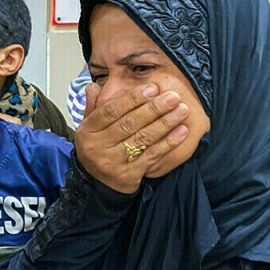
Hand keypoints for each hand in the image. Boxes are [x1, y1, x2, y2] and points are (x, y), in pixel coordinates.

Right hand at [74, 83, 188, 193]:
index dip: (131, 99)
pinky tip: (182, 131)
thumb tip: (93, 85)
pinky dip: (168, 143)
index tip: (152, 88)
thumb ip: (93, 106)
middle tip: (173, 96)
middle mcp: (98, 147)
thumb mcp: (88, 128)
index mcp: (87, 132)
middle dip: (153, 108)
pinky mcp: (129, 175)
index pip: (110, 111)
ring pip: (142, 139)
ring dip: (165, 123)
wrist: (97, 184)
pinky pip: (152, 156)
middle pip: (129, 124)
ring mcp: (113, 162)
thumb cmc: (97, 148)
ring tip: (182, 110)